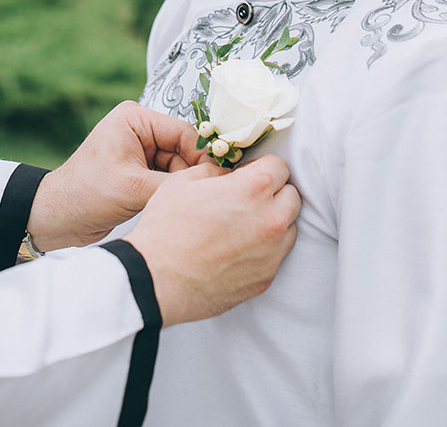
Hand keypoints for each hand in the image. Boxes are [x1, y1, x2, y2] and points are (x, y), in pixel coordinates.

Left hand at [27, 101, 202, 250]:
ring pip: (179, 166)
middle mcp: (140, 129)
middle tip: (200, 198)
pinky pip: (168, 178)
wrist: (56, 218)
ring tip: (182, 205)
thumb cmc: (84, 195)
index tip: (218, 179)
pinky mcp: (140, 170)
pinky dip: (171, 192)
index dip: (202, 157)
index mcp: (135, 119)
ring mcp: (140, 150)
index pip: (184, 133)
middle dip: (190, 174)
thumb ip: (174, 185)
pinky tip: (173, 207)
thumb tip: (212, 184)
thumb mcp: (133, 188)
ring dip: (181, 186)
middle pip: (184, 150)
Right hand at [126, 154, 300, 325]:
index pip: (280, 167)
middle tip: (247, 198)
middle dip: (273, 192)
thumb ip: (217, 172)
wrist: (155, 280)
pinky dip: (263, 249)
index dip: (261, 167)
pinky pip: (275, 256)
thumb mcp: (184, 181)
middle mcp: (271, 220)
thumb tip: (229, 177)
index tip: (248, 175)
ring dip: (273, 221)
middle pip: (291, 196)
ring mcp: (271, 253)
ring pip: (289, 227)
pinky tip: (237, 249)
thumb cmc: (166, 228)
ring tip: (243, 225)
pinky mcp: (265, 279)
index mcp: (254, 189)